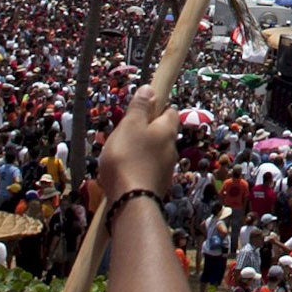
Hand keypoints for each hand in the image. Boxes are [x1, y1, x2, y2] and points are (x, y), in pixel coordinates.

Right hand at [97, 86, 179, 203]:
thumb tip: (151, 89)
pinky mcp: (157, 186)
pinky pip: (148, 171)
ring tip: (120, 156)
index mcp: (168, 130)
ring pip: (154, 153)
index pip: (170, 111)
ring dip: (141, 152)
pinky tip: (123, 174)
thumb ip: (140, 108)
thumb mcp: (130, 126)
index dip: (156, 109)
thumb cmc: (129, 158)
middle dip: (146, 133)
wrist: (131, 202)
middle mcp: (172, 149)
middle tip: (124, 136)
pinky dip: (138, 169)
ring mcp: (166, 170)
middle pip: (161, 133)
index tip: (140, 112)